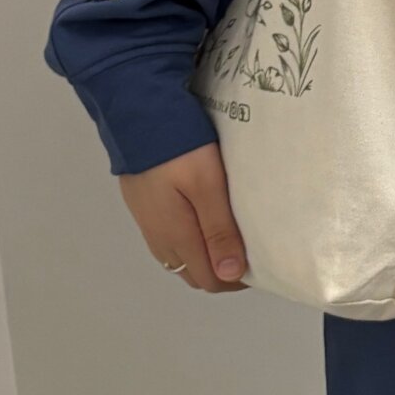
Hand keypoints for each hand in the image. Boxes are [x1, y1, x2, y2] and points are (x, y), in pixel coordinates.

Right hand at [120, 143, 249, 291]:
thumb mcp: (207, 186)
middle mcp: (159, 238)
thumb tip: (230, 275)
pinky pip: (169, 240)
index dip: (236, 280)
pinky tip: (203, 221)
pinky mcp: (143, 207)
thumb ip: (219, 231)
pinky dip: (190, 242)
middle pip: (194, 274)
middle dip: (223, 271)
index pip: (210, 280)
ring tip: (230, 236)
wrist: (135, 113)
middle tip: (249, 249)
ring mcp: (148, 224)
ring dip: (205, 257)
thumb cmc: (178, 148)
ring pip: (180, 259)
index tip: (259, 263)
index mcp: (176, 237)